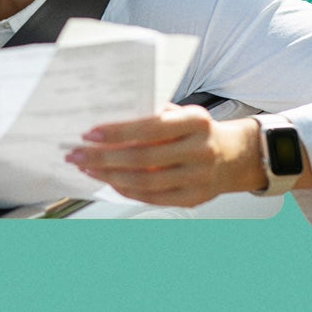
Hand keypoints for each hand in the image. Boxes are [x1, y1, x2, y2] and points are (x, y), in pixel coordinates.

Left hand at [65, 106, 264, 206]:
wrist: (233, 156)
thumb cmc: (198, 131)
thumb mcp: (181, 114)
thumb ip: (150, 116)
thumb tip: (108, 123)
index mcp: (195, 121)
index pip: (149, 128)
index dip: (116, 133)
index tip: (90, 134)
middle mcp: (199, 150)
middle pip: (142, 158)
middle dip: (103, 158)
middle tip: (78, 155)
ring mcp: (198, 177)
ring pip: (144, 182)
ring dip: (109, 176)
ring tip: (89, 168)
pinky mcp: (193, 198)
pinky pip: (152, 197)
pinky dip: (126, 190)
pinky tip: (110, 181)